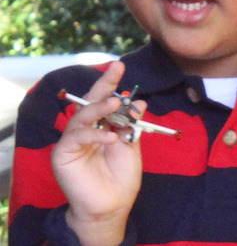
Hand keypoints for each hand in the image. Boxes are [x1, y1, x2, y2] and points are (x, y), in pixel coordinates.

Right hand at [51, 61, 144, 245]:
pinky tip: (112, 137)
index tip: (119, 65)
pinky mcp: (63, 154)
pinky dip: (95, 135)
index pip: (103, 100)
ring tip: (115, 104)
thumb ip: (132, 124)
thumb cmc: (121, 176)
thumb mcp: (131, 145)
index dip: (109, 83)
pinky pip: (77, 138)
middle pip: (89, 102)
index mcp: (100, 126)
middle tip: (116, 70)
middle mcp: (84, 130)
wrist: (113, 204)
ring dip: (99, 108)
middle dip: (103, 85)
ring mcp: (72, 141)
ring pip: (81, 117)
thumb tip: (138, 101)